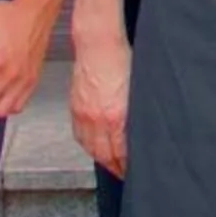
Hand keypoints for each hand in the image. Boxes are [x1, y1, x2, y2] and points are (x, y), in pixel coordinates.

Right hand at [70, 34, 131, 178]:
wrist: (98, 43)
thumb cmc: (122, 59)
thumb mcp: (137, 90)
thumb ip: (136, 115)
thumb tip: (140, 132)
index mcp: (116, 116)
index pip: (121, 152)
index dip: (127, 166)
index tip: (133, 172)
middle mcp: (97, 118)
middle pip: (105, 154)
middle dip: (115, 167)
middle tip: (123, 173)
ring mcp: (83, 114)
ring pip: (91, 147)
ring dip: (101, 159)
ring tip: (110, 164)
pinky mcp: (75, 107)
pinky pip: (79, 135)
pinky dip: (87, 145)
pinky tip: (93, 146)